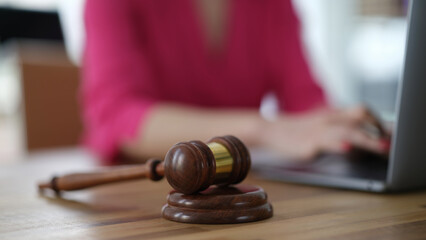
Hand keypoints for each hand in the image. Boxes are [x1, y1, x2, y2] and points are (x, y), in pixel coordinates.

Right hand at [259, 106, 390, 159]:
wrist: (270, 130)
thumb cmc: (297, 130)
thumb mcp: (319, 125)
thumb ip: (338, 129)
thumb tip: (361, 143)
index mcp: (332, 115)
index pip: (361, 111)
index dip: (377, 120)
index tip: (388, 133)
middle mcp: (328, 120)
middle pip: (358, 119)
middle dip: (378, 131)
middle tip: (390, 143)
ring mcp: (319, 132)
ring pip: (347, 132)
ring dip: (366, 139)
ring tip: (381, 147)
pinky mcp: (309, 145)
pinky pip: (325, 143)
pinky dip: (338, 145)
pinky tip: (347, 148)